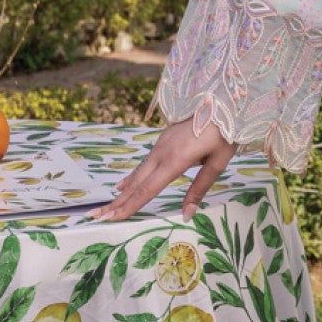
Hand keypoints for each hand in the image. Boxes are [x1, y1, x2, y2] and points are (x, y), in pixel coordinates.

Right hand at [90, 116, 236, 222]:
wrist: (222, 102)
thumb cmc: (225, 134)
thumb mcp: (217, 163)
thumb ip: (199, 189)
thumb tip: (187, 215)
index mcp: (175, 160)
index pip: (147, 189)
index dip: (129, 206)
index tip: (112, 219)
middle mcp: (162, 153)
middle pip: (136, 183)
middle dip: (116, 202)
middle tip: (96, 216)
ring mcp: (160, 145)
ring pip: (137, 173)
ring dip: (122, 191)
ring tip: (107, 206)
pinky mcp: (162, 141)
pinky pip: (143, 164)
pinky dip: (131, 177)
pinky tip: (123, 185)